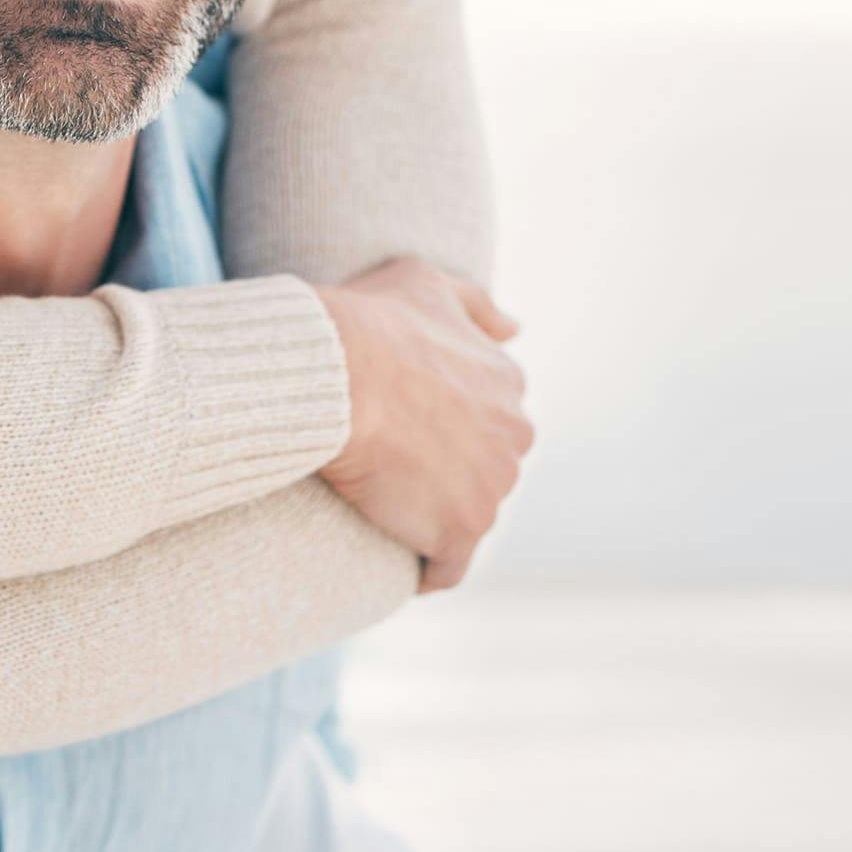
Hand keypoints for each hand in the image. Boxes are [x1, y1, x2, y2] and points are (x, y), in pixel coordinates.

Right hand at [316, 259, 533, 593]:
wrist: (334, 373)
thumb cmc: (369, 321)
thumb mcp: (425, 283)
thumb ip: (477, 306)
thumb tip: (517, 329)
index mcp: (507, 383)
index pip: (486, 417)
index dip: (443, 424)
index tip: (403, 426)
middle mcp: (514, 437)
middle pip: (483, 467)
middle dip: (447, 471)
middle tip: (385, 464)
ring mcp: (492, 488)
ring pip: (467, 514)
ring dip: (431, 515)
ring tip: (378, 505)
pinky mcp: (460, 532)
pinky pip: (447, 567)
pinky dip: (425, 567)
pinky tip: (394, 556)